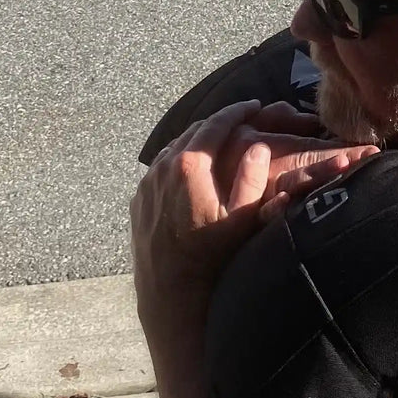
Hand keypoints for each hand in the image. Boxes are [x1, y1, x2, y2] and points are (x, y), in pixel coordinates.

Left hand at [130, 99, 375, 323]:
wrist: (170, 292)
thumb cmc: (212, 258)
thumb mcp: (242, 219)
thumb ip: (252, 180)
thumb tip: (257, 148)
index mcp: (192, 165)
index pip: (217, 125)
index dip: (238, 112)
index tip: (254, 106)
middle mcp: (164, 166)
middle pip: (195, 131)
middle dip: (220, 121)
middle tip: (241, 117)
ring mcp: (148, 182)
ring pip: (175, 147)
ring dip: (199, 139)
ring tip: (219, 139)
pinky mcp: (140, 199)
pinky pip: (161, 168)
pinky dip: (180, 159)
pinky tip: (192, 168)